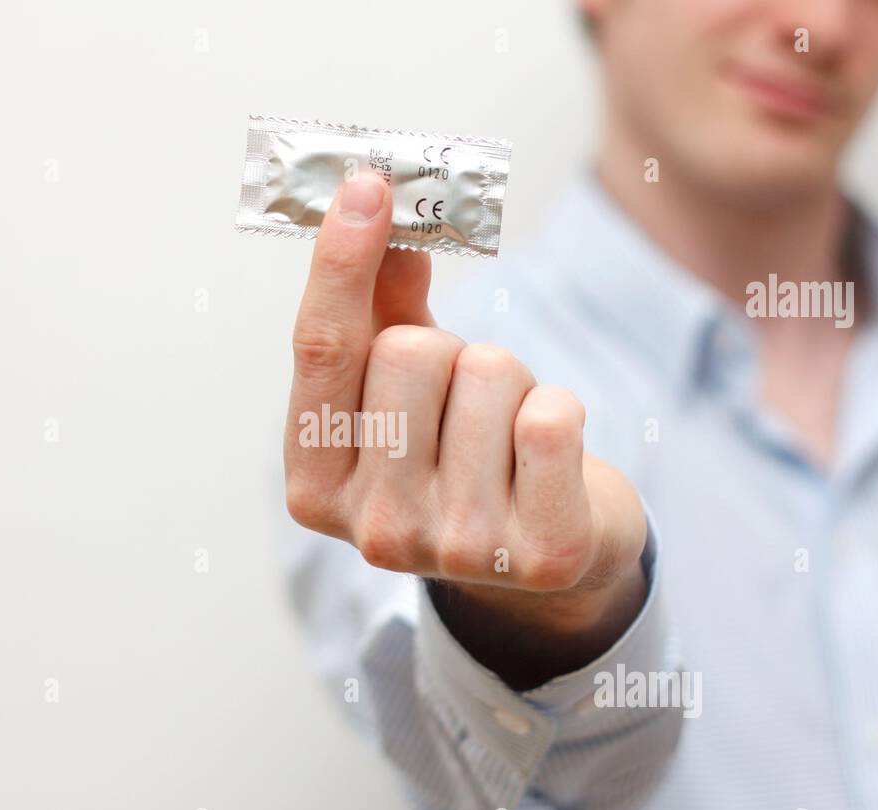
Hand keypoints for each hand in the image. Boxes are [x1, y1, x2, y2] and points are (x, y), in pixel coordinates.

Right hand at [283, 172, 648, 689]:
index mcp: (316, 485)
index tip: (368, 183)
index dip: (341, 261)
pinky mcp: (540, 555)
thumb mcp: (404, 390)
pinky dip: (561, 409)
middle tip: (466, 398)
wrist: (541, 557)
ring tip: (510, 436)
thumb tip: (381, 208)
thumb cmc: (462, 457)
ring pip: (488, 374)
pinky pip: (551, 418)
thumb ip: (379, 307)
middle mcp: (374, 530)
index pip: (320, 352)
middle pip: (411, 352)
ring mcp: (455, 550)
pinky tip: (550, 457)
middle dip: (452, 349)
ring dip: (511, 384)